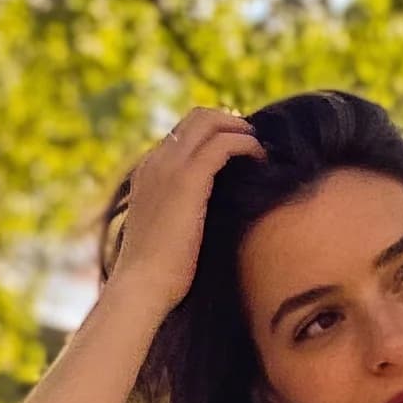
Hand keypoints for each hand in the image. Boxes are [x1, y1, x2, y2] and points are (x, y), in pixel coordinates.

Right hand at [102, 106, 264, 316]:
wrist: (142, 285)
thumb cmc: (157, 274)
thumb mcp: (166, 232)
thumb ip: (181, 212)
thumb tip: (207, 215)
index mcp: (147, 171)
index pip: (183, 133)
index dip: (214, 134)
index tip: (237, 150)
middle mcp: (155, 160)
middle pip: (197, 117)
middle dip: (230, 122)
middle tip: (253, 143)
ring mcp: (169, 166)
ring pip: (210, 121)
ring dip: (240, 130)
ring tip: (260, 150)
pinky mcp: (189, 179)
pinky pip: (224, 144)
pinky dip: (246, 145)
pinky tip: (261, 161)